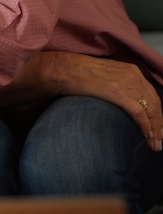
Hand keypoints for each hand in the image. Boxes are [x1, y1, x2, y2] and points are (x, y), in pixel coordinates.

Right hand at [0, 52, 162, 150]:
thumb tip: (125, 103)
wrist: (60, 69)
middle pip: (155, 102)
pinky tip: (147, 138)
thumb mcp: (103, 76)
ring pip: (151, 110)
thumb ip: (117, 85)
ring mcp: (125, 82)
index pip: (152, 94)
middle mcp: (132, 74)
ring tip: (154, 145)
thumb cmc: (76, 74)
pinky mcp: (117, 92)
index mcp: (129, 69)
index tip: (158, 128)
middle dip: (159, 124)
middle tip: (158, 141)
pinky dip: (147, 128)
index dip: (157, 114)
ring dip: (155, 130)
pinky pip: (140, 113)